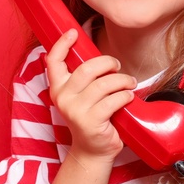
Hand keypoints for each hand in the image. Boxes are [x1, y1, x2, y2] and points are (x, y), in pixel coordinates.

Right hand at [45, 29, 138, 162]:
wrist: (93, 151)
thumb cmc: (92, 119)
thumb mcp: (82, 97)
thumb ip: (84, 79)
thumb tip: (100, 57)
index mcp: (58, 89)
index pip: (53, 62)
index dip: (61, 44)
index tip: (73, 32)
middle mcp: (63, 99)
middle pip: (87, 69)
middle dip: (108, 63)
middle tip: (118, 66)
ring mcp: (75, 111)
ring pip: (103, 84)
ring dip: (122, 80)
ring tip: (130, 83)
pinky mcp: (90, 122)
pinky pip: (113, 100)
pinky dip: (125, 96)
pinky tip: (129, 97)